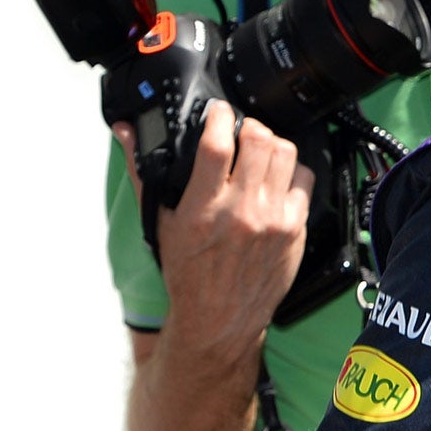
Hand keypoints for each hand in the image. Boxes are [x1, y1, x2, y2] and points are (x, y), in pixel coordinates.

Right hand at [117, 101, 313, 346]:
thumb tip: (126, 134)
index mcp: (203, 208)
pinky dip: (291, 170)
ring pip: (286, 153)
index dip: (219, 116)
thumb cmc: (188, 273)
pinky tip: (277, 177)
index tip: (218, 111)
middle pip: (259, 140)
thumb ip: (145, 173)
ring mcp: (274, 219)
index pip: (217, 143)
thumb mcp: (160, 222)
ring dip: (272, 143)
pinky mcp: (297, 228)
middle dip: (249, 126)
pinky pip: (304, 179)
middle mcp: (242, 211)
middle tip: (240, 131)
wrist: (220, 318)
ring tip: (259, 150)